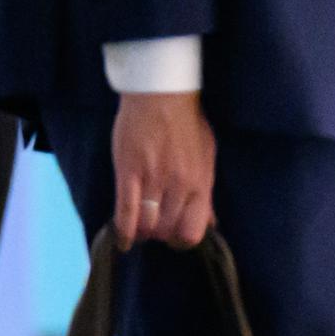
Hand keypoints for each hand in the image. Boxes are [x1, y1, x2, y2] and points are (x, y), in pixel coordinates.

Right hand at [110, 91, 216, 245]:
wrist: (161, 94)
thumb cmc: (186, 122)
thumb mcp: (207, 156)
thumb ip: (206, 191)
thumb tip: (211, 221)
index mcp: (201, 182)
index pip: (193, 231)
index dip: (183, 240)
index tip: (175, 237)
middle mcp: (178, 185)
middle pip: (167, 231)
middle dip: (160, 235)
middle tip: (155, 227)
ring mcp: (153, 179)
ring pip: (147, 225)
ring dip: (143, 232)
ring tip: (141, 227)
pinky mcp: (129, 172)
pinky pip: (125, 211)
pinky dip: (124, 230)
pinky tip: (123, 240)